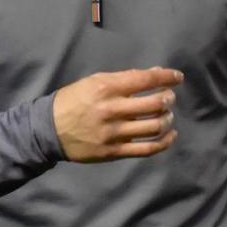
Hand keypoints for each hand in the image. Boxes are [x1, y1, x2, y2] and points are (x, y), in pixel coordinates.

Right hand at [52, 67, 182, 162]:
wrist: (49, 130)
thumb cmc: (73, 101)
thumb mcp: (94, 82)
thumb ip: (125, 79)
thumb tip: (155, 74)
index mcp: (106, 88)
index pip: (145, 80)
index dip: (167, 77)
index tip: (177, 77)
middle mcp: (112, 110)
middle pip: (155, 104)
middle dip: (168, 99)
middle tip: (169, 98)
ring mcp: (114, 133)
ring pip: (154, 127)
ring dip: (167, 119)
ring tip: (167, 115)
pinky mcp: (114, 152)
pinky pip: (147, 149)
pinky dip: (164, 142)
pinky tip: (170, 135)